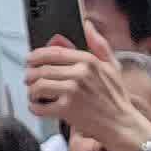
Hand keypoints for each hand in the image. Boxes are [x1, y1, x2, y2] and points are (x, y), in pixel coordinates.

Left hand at [30, 40, 150, 150]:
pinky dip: (35, 107)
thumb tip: (88, 25)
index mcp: (88, 61)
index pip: (54, 52)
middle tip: (28, 78)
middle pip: (43, 69)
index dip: (37, 55)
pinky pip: (42, 106)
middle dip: (31, 74)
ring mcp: (73, 91)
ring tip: (32, 93)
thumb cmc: (116, 97)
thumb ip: (99, 44)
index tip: (30, 59)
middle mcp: (79, 73)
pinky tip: (36, 107)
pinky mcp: (68, 110)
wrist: (122, 124)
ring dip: (31, 90)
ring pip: (40, 85)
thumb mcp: (112, 66)